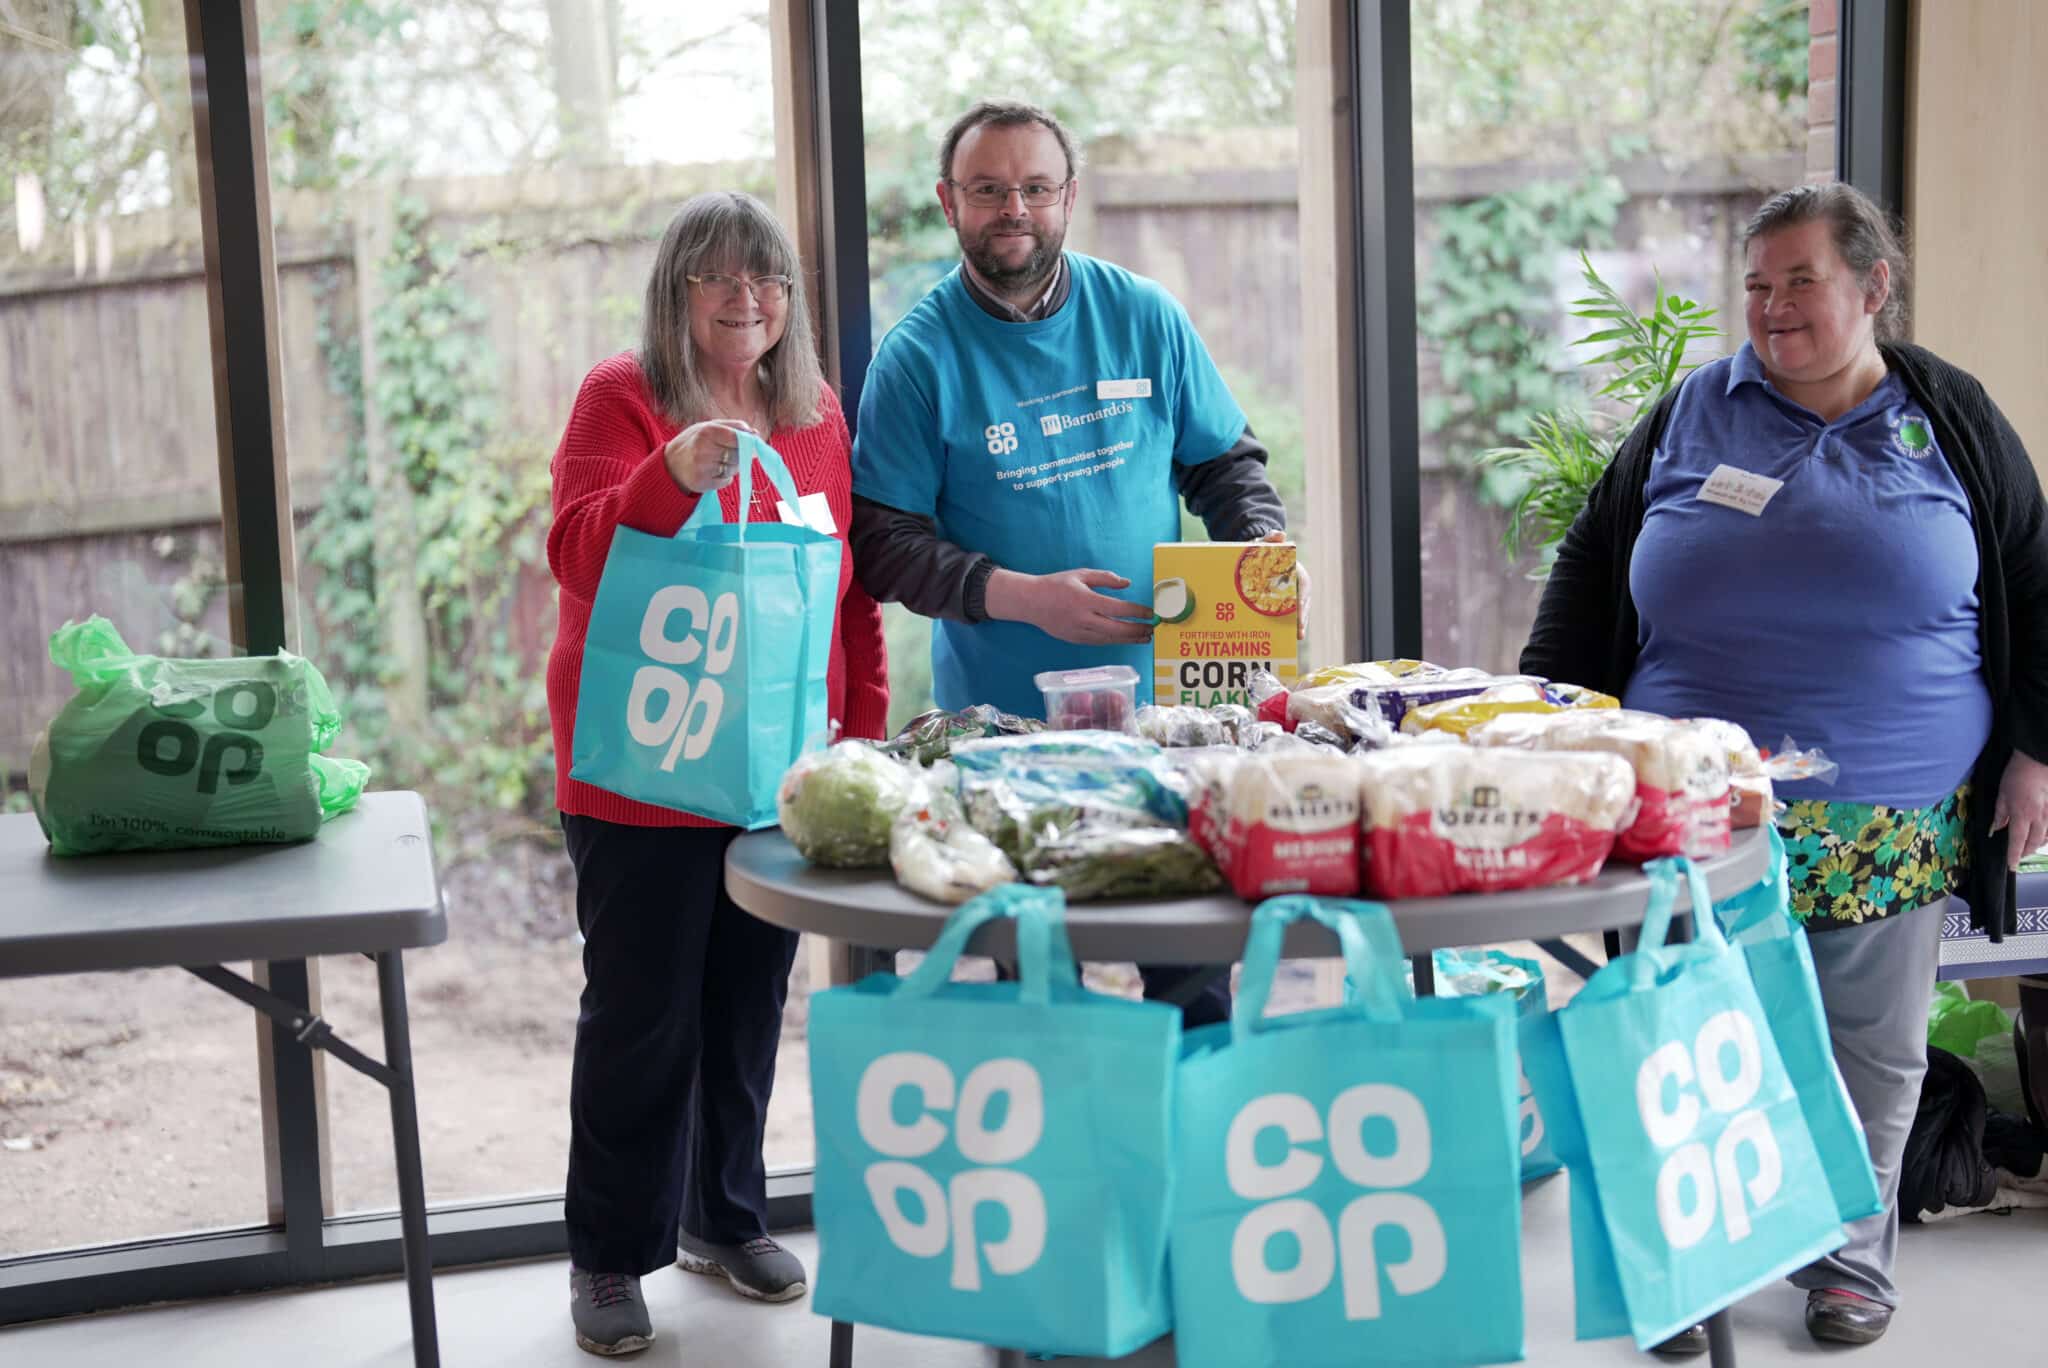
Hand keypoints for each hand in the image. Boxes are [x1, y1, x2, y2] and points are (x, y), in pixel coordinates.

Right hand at [664, 419, 752, 494]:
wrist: (670, 464)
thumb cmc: (694, 442)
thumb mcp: (709, 427)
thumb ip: (733, 427)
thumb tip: (756, 434)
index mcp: (707, 431)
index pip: (738, 438)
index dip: (747, 442)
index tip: (750, 444)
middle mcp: (704, 449)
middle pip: (738, 455)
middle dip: (739, 455)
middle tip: (726, 452)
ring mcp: (703, 467)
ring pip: (734, 469)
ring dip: (731, 467)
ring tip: (715, 461)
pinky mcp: (703, 483)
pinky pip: (727, 481)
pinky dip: (723, 478)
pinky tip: (711, 471)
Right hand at [985, 568, 1153, 645]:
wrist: (1031, 602)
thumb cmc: (1056, 585)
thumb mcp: (1081, 575)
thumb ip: (1105, 578)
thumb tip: (1127, 583)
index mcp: (1085, 600)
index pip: (1118, 609)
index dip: (1137, 612)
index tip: (1151, 613)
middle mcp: (1083, 619)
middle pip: (1117, 629)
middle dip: (1137, 631)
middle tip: (1152, 629)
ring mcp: (1078, 632)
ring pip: (1109, 639)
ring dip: (1129, 639)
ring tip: (1144, 637)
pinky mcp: (1075, 640)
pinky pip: (1099, 642)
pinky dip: (1114, 641)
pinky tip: (1125, 639)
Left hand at [1260, 529, 1309, 638]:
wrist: (1261, 554)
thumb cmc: (1264, 549)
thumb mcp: (1265, 542)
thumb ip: (1270, 538)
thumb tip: (1280, 534)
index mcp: (1297, 571)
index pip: (1303, 589)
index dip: (1302, 602)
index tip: (1299, 614)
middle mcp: (1299, 584)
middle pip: (1303, 604)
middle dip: (1302, 618)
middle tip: (1299, 633)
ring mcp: (1294, 593)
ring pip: (1299, 610)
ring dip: (1298, 624)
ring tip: (1295, 638)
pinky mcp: (1287, 600)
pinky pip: (1290, 612)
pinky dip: (1289, 622)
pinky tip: (1286, 635)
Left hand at [1992, 749, 2047, 870]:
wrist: (2036, 761)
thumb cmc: (2016, 776)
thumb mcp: (2002, 795)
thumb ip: (2000, 815)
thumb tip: (1997, 829)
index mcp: (2022, 815)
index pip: (2017, 842)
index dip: (2014, 856)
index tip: (2011, 866)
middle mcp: (2038, 818)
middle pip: (2034, 843)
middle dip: (2025, 853)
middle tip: (2017, 857)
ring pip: (2045, 838)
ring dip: (2036, 845)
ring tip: (2027, 848)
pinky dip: (2046, 836)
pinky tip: (2042, 837)